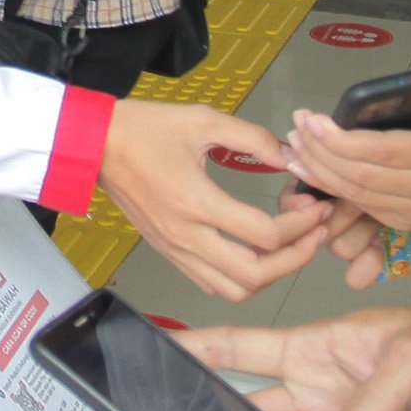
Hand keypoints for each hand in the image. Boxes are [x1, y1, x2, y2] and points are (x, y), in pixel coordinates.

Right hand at [95, 102, 338, 300]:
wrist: (95, 145)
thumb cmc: (145, 129)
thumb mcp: (203, 120)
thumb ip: (253, 138)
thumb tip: (290, 157)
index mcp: (196, 202)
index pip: (265, 234)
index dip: (302, 224)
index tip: (315, 206)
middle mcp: (186, 236)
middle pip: (254, 276)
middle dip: (296, 258)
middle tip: (315, 234)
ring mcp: (175, 250)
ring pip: (234, 290)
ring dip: (270, 274)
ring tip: (289, 246)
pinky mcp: (168, 252)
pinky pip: (211, 283)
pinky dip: (241, 277)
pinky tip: (254, 250)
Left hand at [286, 59, 410, 247]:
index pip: (383, 152)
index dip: (343, 140)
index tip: (314, 120)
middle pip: (360, 175)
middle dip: (322, 152)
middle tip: (297, 127)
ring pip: (354, 194)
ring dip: (318, 170)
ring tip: (295, 144)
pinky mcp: (400, 223)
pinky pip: (358, 205)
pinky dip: (329, 187)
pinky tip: (308, 167)